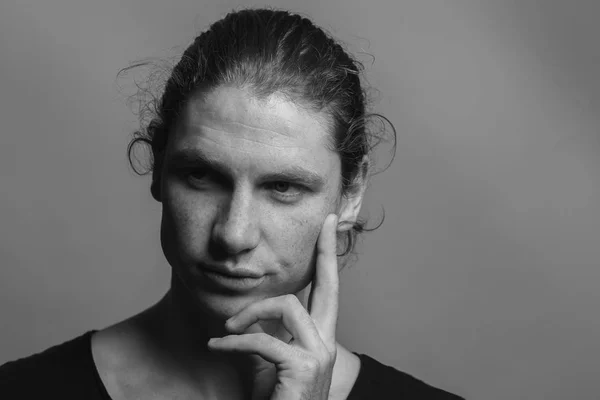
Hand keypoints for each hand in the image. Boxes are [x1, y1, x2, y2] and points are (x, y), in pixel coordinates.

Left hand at [207, 213, 339, 399]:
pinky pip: (263, 340)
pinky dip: (234, 341)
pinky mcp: (303, 367)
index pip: (328, 291)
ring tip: (227, 330)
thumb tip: (245, 319)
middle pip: (329, 285)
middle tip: (326, 222)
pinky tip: (216, 347)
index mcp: (319, 339)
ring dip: (250, 314)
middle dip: (326, 251)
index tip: (330, 228)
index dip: (329, 258)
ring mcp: (319, 354)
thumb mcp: (267, 366)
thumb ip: (264, 339)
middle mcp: (326, 342)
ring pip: (286, 306)